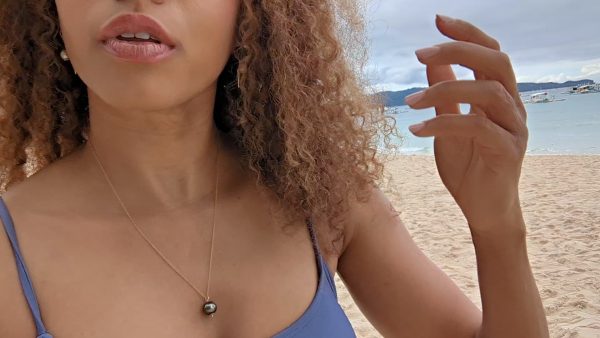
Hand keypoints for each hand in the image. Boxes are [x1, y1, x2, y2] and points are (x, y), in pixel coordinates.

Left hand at [405, 15, 527, 235]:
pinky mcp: (508, 151)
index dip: (467, 33)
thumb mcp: (448, 123)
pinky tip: (416, 130)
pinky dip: (443, 124)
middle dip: (458, 49)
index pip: (490, 52)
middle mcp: (512, 106)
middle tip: (420, 53)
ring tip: (411, 102)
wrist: (482, 209)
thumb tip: (431, 59)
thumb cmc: (467, 165)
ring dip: (444, 90)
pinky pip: (477, 127)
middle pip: (496, 61)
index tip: (437, 20)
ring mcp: (514, 128)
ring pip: (487, 92)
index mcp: (500, 95)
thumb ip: (444, 93)